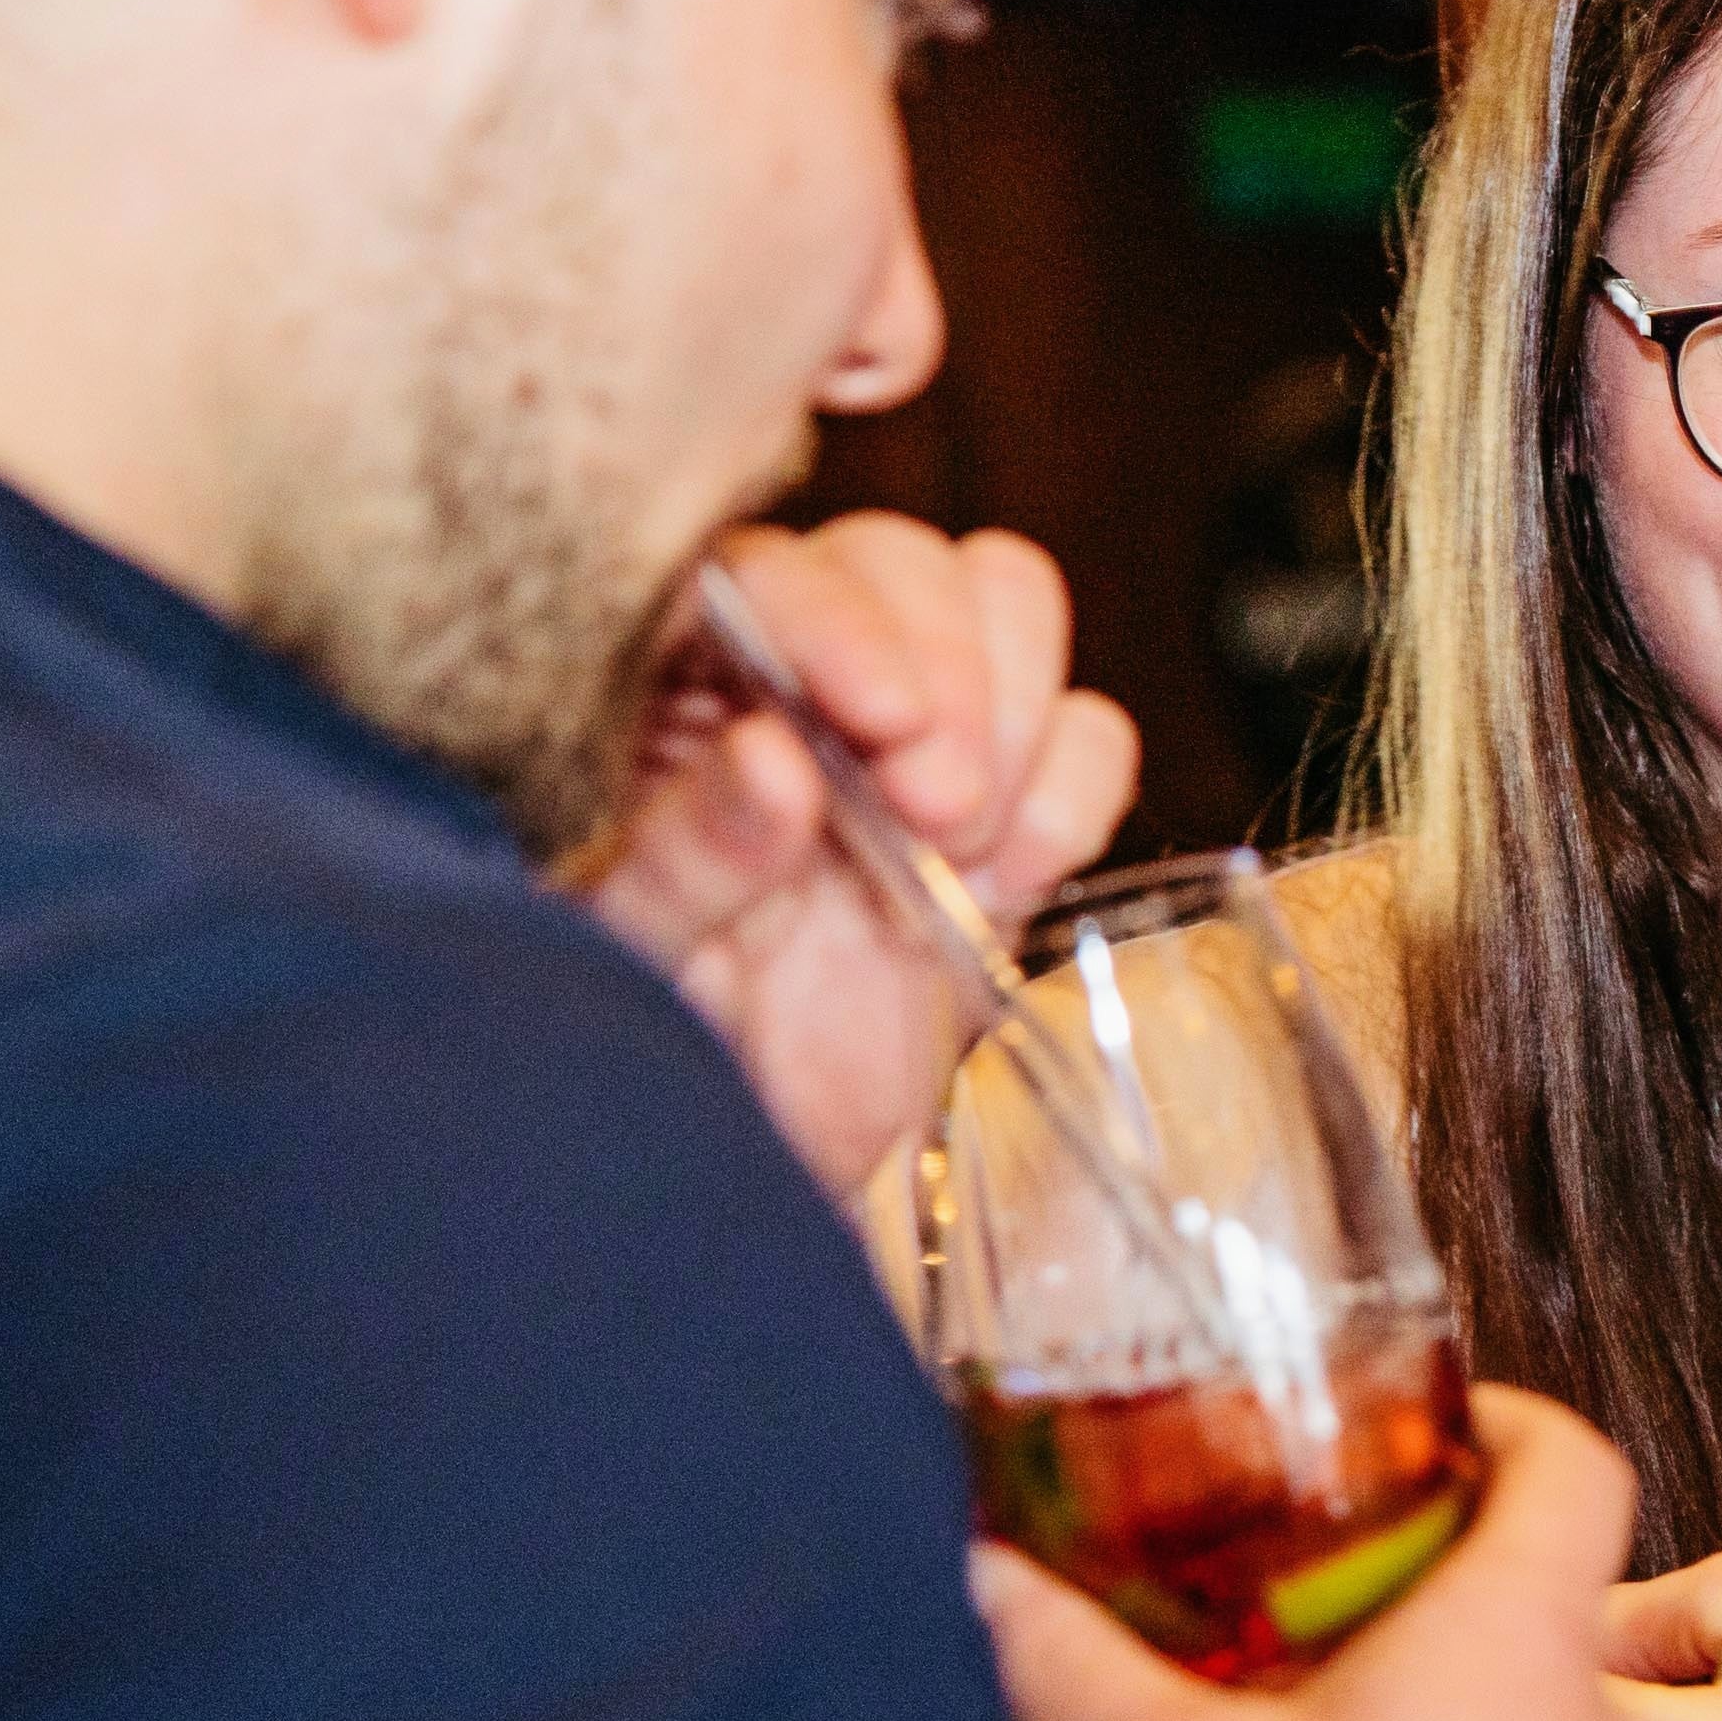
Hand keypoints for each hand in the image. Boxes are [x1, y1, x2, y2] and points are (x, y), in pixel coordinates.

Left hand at [583, 516, 1136, 1196]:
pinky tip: (1011, 877)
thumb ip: (685, 856)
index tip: (880, 712)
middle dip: (945, 674)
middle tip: (932, 808)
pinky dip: (1073, 791)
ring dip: (1012, 711)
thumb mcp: (633, 957)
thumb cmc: (663, 1040)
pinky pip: (1088, 730)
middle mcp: (799, 678)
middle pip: (900, 564)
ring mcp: (918, 731)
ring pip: (1005, 599)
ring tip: (959, 844)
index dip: (836, 617)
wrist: (760, 1157)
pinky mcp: (1012, 802)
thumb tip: (768, 759)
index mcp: (676, 685)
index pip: (761, 572)